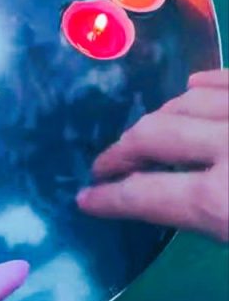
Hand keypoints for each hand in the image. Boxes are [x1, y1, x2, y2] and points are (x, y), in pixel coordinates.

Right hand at [78, 69, 228, 241]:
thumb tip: (190, 212)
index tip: (86, 199)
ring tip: (151, 131)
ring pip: (187, 101)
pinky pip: (225, 79)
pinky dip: (204, 84)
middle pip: (154, 136)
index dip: (110, 198)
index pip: (146, 196)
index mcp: (223, 201)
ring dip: (161, 116)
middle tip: (107, 166)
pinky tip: (194, 87)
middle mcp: (227, 145)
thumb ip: (215, 221)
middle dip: (123, 151)